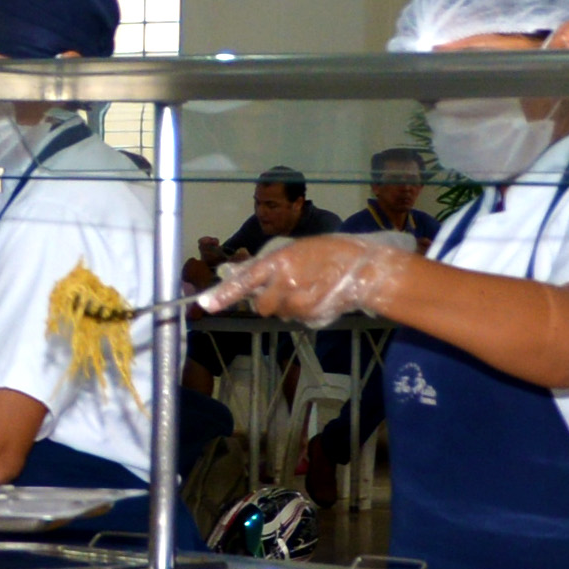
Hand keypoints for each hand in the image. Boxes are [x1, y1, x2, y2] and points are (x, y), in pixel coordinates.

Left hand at [199, 233, 409, 328]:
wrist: (364, 268)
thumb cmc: (327, 252)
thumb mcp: (292, 249)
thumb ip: (259, 264)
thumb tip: (227, 271)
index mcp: (279, 262)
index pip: (245, 280)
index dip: (224, 294)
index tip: (204, 304)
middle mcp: (286, 284)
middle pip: (260, 306)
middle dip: (266, 300)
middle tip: (283, 286)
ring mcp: (299, 303)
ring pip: (278, 313)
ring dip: (284, 305)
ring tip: (306, 287)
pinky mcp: (311, 317)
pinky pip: (295, 319)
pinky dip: (301, 311)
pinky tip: (317, 296)